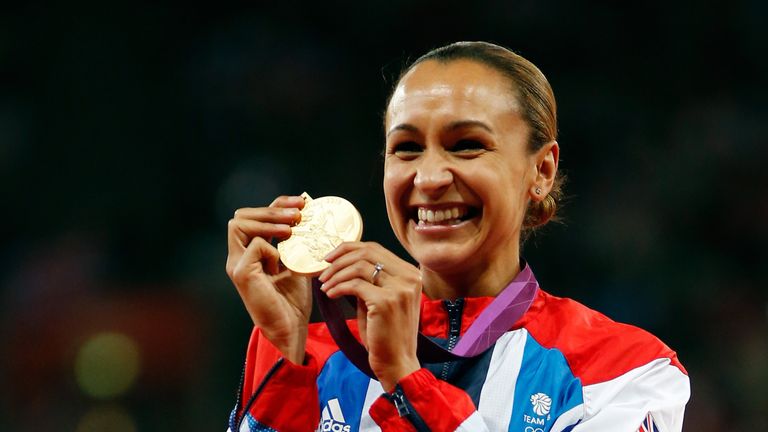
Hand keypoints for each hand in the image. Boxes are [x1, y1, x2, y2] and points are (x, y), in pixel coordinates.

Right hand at [226, 195, 311, 363]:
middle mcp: (239, 256)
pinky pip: (254, 245)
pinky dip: (271, 248)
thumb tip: (311, 214)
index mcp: (251, 252)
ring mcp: (236, 264)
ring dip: (268, 221)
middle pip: (241, 216)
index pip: (256, 216)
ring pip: (238, 224)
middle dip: (271, 209)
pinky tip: (283, 261)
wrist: (290, 329)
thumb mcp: (297, 263)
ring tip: (292, 227)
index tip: (302, 203)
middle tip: (298, 213)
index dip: (277, 204)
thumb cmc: (293, 300)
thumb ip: (296, 242)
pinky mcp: (241, 273)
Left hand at [318, 242, 421, 390]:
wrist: (398, 363)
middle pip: (367, 252)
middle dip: (339, 259)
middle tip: (323, 271)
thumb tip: (343, 263)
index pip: (376, 248)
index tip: (331, 258)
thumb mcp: (381, 300)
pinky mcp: (386, 301)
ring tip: (325, 285)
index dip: (349, 249)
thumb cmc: (387, 335)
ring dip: (336, 274)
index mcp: (411, 274)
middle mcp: (409, 277)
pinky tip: (330, 295)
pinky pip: (354, 285)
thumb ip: (370, 281)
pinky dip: (338, 287)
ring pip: (359, 266)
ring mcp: (400, 289)